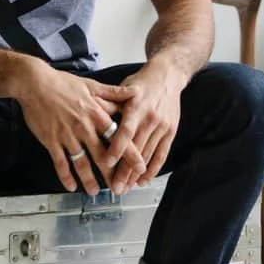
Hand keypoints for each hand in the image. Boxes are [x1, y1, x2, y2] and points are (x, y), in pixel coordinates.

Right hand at [15, 61, 143, 195]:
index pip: (117, 137)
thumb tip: (136, 91)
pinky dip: (65, 176)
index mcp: (96, 114)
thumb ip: (114, 93)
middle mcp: (83, 127)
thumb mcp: (92, 85)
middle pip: (101, 155)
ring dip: (89, 179)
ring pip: (81, 163)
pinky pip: (60, 163)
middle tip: (119, 188)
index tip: (139, 167)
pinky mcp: (51, 141)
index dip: (129, 153)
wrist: (36, 83)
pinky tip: (71, 186)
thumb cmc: (64, 83)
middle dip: (111, 174)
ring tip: (95, 192)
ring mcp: (67, 135)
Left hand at [105, 57, 185, 194]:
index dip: (116, 147)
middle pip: (136, 148)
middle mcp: (150, 117)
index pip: (125, 130)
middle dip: (125, 170)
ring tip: (126, 188)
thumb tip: (92, 113)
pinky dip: (153, 168)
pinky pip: (162, 153)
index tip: (107, 162)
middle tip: (114, 187)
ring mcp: (162, 125)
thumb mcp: (124, 88)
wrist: (168, 75)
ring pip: (148, 154)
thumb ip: (110, 102)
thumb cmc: (141, 82)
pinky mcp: (171, 131)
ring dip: (136, 174)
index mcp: (136, 106)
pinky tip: (143, 180)